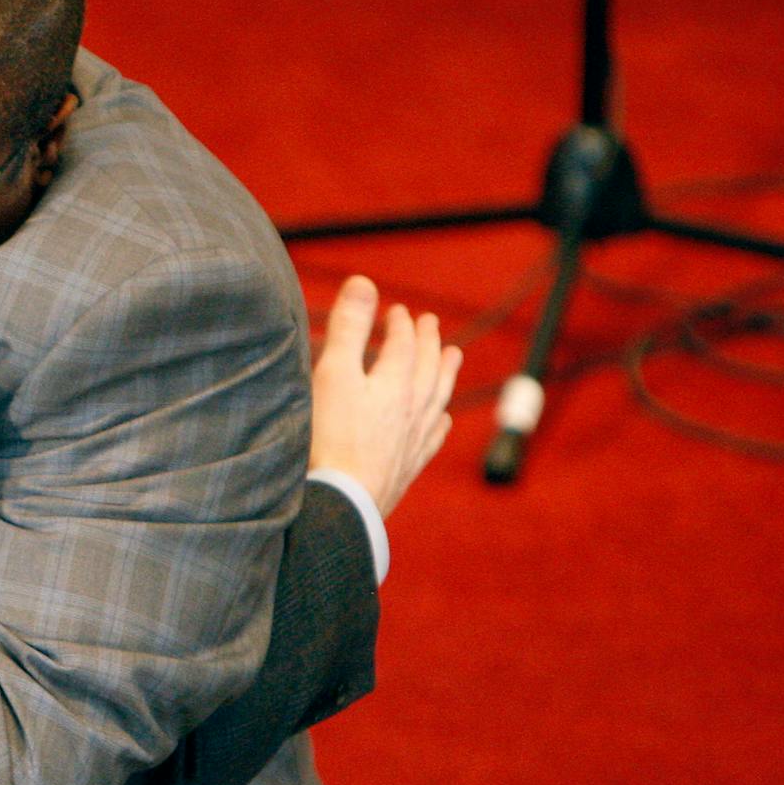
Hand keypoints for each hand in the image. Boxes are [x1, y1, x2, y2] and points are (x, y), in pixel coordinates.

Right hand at [309, 276, 461, 516]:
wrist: (340, 502)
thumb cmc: (329, 439)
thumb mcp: (332, 374)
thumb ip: (349, 327)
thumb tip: (366, 282)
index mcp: (395, 383)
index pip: (404, 344)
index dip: (401, 324)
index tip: (397, 310)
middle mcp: (413, 410)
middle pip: (428, 368)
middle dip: (429, 342)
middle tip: (432, 324)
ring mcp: (413, 440)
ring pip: (438, 399)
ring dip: (445, 374)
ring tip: (454, 358)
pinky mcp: (407, 468)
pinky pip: (433, 438)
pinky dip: (439, 421)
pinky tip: (441, 420)